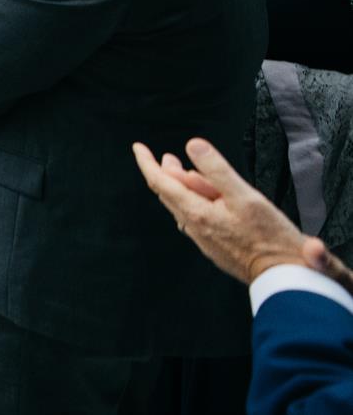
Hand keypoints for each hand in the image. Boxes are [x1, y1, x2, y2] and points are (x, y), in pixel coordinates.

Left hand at [133, 137, 326, 285]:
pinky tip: (207, 201)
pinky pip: (197, 220)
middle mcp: (195, 228)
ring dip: (182, 188)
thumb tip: (193, 145)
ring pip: (184, 208)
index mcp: (196, 213)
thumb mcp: (245, 196)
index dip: (147, 162)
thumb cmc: (269, 238)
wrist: (284, 277)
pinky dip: (196, 203)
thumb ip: (217, 170)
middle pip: (170, 195)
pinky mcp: (216, 249)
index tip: (138, 147)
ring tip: (186, 173)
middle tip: (166, 157)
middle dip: (166, 173)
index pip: (161, 182)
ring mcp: (205, 240)